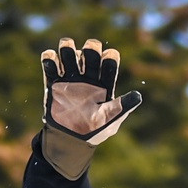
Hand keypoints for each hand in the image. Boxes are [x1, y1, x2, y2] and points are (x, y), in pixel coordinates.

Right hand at [37, 38, 142, 177]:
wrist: (71, 141)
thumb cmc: (94, 131)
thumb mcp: (111, 120)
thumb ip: (122, 107)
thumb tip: (138, 96)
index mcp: (104, 84)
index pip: (109, 62)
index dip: (110, 56)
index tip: (108, 57)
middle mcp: (88, 78)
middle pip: (90, 53)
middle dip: (91, 48)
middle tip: (88, 51)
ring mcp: (70, 80)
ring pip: (70, 55)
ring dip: (68, 47)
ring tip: (67, 46)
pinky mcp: (53, 85)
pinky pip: (51, 66)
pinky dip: (49, 58)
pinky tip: (51, 58)